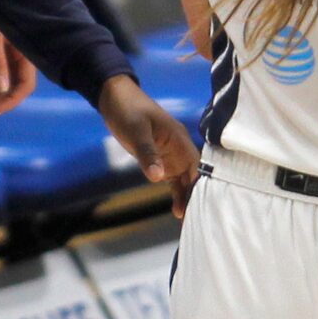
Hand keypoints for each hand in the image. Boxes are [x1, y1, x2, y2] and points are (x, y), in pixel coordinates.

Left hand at [95, 75, 199, 216]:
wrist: (115, 97)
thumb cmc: (128, 110)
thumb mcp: (136, 131)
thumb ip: (147, 154)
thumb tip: (158, 178)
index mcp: (179, 139)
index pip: (196, 165)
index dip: (200, 184)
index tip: (202, 204)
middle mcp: (180, 148)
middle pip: (194, 175)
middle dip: (196, 195)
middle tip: (196, 219)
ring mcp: (171, 155)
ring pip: (185, 180)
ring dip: (187, 197)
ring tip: (188, 220)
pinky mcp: (161, 159)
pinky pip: (173, 179)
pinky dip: (176, 193)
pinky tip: (177, 209)